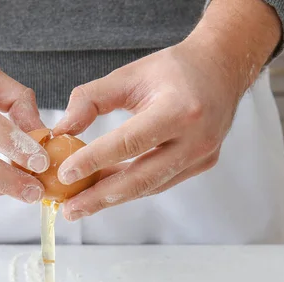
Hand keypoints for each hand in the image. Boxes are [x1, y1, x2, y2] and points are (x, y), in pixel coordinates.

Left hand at [53, 0, 280, 220]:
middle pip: (141, 177)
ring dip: (113, 197)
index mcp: (180, 109)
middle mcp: (196, 138)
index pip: (130, 142)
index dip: (95, 160)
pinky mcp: (201, 165)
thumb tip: (63, 129)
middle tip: (69, 210)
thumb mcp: (129, 75)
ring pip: (150, 185)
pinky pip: (160, 182)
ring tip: (80, 205)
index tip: (65, 174)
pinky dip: (131, 187)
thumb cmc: (173, 69)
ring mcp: (202, 156)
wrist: (221, 69)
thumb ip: (91, 99)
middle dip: (101, 197)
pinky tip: (105, 191)